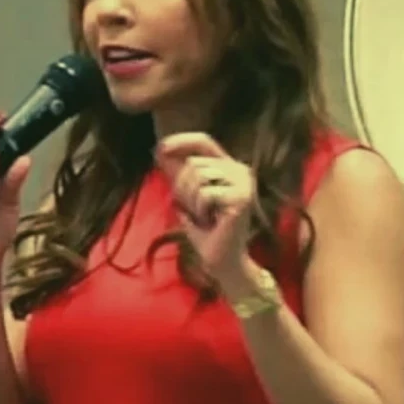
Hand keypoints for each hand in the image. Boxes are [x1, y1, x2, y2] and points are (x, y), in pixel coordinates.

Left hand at [154, 132, 254, 283]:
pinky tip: (210, 222)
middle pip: (194, 163)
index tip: (161, 147)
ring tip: (203, 217)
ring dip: (191, 201)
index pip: (204, 141)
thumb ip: (178, 174)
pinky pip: (204, 194)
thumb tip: (160, 150)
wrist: (222, 262)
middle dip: (183, 188)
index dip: (182, 141)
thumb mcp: (187, 197)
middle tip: (195, 211)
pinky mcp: (241, 198)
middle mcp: (240, 170)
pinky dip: (199, 210)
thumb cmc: (205, 231)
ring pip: (198, 176)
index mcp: (229, 167)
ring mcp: (244, 183)